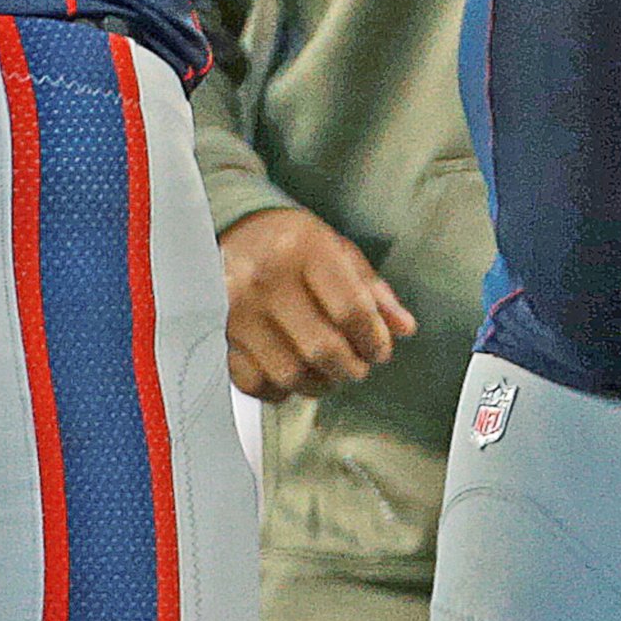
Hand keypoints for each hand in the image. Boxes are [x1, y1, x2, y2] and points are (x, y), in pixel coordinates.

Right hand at [220, 205, 415, 401]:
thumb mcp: (337, 249)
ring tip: (328, 373)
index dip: (374, 340)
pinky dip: (279, 390)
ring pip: (290, 374)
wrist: (234, 231)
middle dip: (350, 367)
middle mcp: (265, 280)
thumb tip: (404, 329)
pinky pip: (255, 383)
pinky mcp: (217, 336)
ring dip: (318, 383)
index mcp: (303, 249)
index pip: (350, 310)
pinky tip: (291, 374)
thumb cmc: (292, 243)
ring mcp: (235, 311)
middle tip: (357, 366)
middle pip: (321, 349)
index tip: (380, 350)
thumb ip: (372, 289)